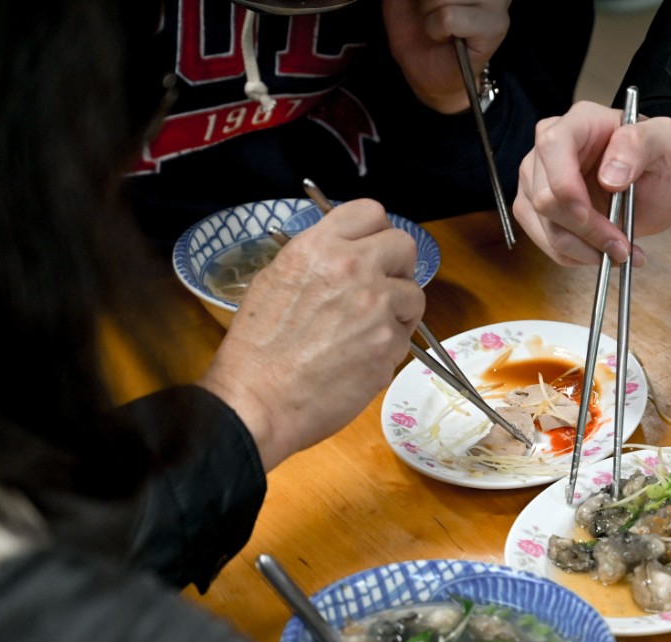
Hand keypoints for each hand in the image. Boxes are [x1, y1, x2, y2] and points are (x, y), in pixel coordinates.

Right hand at [198, 199, 424, 470]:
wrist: (258, 401)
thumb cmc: (256, 350)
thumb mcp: (274, 281)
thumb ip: (317, 261)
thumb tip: (345, 256)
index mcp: (318, 247)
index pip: (370, 212)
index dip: (376, 232)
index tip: (374, 249)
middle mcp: (353, 268)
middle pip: (405, 245)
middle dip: (397, 266)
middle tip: (382, 287)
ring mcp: (376, 306)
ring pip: (414, 294)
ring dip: (398, 310)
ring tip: (367, 330)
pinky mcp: (389, 344)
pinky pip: (406, 336)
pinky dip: (390, 347)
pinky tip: (360, 358)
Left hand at [382, 0, 508, 113]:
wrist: (424, 71)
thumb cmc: (415, 26)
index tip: (427, 4)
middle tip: (430, 11)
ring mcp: (497, 1)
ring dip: (429, 11)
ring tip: (437, 22)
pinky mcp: (496, 26)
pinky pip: (447, 17)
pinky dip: (435, 30)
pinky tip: (444, 36)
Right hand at [513, 101, 670, 266]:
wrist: (658, 183)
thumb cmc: (662, 158)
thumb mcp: (669, 143)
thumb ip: (640, 145)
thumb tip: (609, 176)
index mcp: (580, 122)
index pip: (553, 147)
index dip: (566, 188)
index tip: (591, 218)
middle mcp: (550, 147)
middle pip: (545, 197)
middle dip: (585, 231)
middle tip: (624, 247)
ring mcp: (538, 179)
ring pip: (544, 226)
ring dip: (584, 250)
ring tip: (621, 253)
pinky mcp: (538, 209)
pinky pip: (547, 243)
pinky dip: (577, 256)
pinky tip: (604, 252)